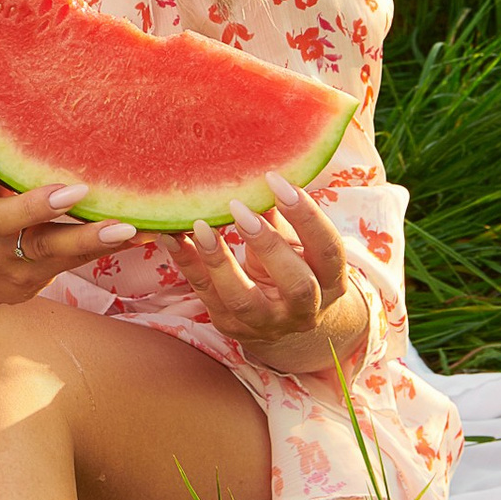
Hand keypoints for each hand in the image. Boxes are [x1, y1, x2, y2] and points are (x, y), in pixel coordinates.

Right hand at [0, 142, 139, 310]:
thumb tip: (35, 110)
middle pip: (2, 221)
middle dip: (38, 206)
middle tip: (74, 192)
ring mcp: (8, 259)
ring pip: (48, 248)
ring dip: (88, 238)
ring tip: (123, 228)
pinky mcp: (34, 278)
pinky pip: (74, 262)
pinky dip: (107, 248)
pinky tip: (140, 235)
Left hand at [179, 177, 366, 374]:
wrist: (284, 327)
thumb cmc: (294, 269)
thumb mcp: (297, 245)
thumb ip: (282, 215)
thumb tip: (258, 172)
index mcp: (330, 283)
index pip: (328, 251)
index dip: (307, 217)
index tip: (277, 182)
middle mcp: (303, 310)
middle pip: (296, 283)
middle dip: (267, 244)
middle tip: (238, 207)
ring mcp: (266, 324)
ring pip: (244, 300)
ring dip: (220, 261)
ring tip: (200, 226)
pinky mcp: (231, 326)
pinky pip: (205, 294)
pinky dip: (186, 264)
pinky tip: (170, 236)